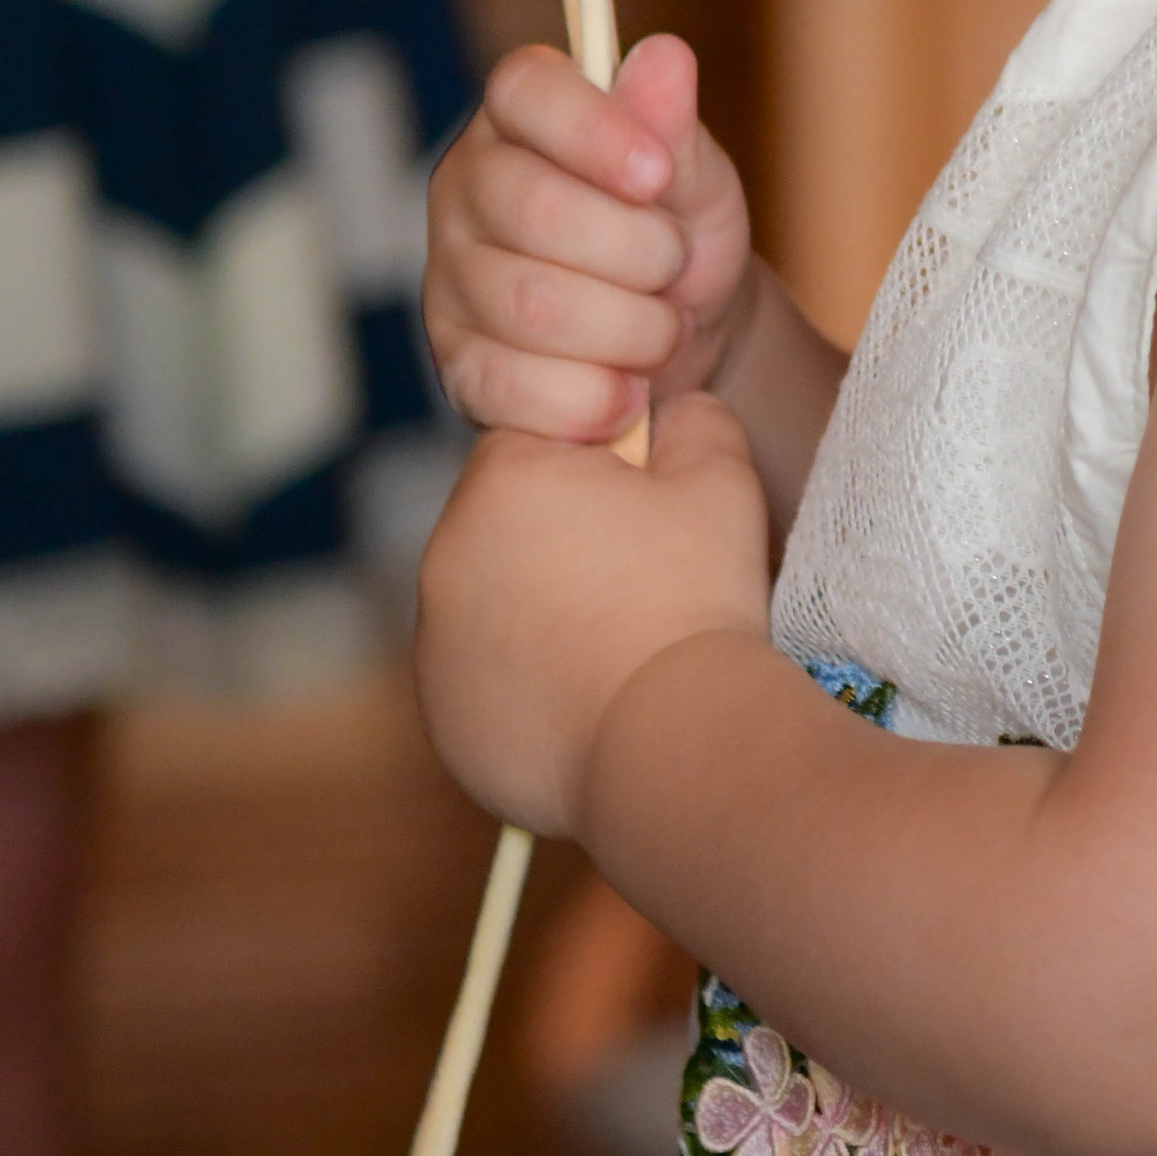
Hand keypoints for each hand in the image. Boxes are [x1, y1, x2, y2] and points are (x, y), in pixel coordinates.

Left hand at [416, 394, 770, 835]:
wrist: (671, 743)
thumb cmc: (694, 603)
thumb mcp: (720, 483)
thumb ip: (695, 421)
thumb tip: (678, 411)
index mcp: (503, 478)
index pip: (539, 449)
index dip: (600, 476)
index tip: (642, 520)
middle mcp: (447, 554)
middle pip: (509, 529)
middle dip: (564, 548)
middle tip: (640, 588)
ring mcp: (436, 646)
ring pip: (495, 609)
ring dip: (542, 618)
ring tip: (619, 652)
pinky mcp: (445, 720)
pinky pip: (488, 686)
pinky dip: (530, 690)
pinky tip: (592, 706)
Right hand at [425, 29, 755, 441]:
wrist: (679, 339)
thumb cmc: (677, 237)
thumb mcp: (696, 179)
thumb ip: (673, 129)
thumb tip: (664, 56)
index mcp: (520, 116)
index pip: (526, 89)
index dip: (594, 130)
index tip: (657, 175)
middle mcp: (466, 187)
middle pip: (537, 210)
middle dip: (638, 252)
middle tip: (676, 268)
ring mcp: (452, 278)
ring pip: (533, 307)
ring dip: (630, 331)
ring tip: (664, 332)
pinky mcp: (458, 364)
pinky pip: (515, 387)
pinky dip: (592, 399)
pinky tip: (628, 393)